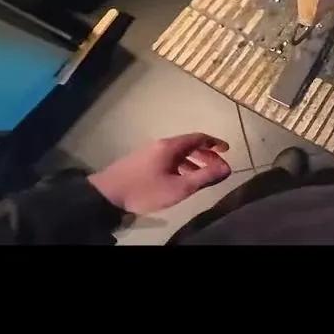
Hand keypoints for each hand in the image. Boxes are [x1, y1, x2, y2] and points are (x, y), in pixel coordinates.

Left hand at [88, 133, 231, 214]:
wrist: (106, 195)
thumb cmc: (146, 190)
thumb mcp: (179, 187)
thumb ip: (205, 177)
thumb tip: (227, 168)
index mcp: (171, 146)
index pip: (198, 138)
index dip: (215, 143)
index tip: (227, 151)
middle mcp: (161, 145)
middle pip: (189, 145)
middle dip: (206, 156)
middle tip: (217, 168)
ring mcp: (149, 153)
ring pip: (178, 154)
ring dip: (193, 163)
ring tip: (201, 178)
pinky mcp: (141, 163)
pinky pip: (168, 160)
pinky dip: (180, 167)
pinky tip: (179, 181)